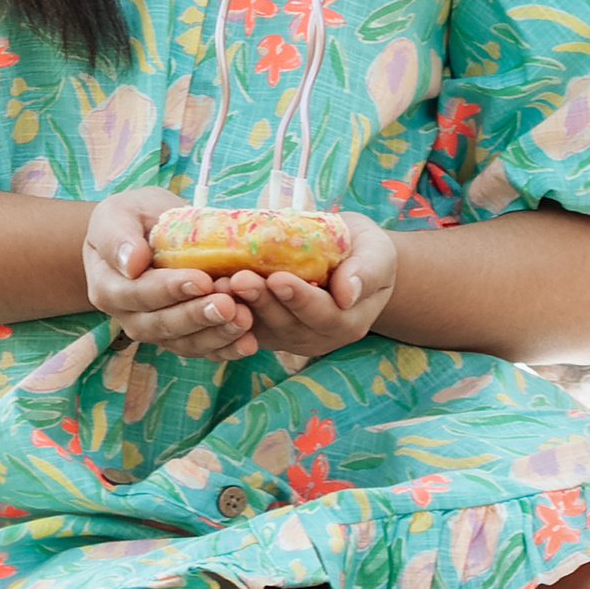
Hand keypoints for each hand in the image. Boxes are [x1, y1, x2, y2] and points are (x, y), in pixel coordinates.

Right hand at [83, 189, 276, 361]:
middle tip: (228, 305)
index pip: (138, 293)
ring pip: (184, 343)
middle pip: (162, 324)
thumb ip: (119, 236)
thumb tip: (132, 263)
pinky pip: (201, 350)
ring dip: (215, 335)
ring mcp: (155, 331)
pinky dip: (225, 349)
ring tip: (244, 320)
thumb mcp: (120, 213)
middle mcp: (128, 316)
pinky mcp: (180, 337)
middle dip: (197, 316)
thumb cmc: (133, 216)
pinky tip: (248, 342)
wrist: (143, 232)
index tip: (202, 280)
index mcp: (108, 286)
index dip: (170, 289)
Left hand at [215, 213, 396, 360]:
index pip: (324, 314)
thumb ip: (366, 271)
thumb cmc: (363, 251)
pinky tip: (212, 291)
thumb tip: (348, 294)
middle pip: (288, 325)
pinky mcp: (268, 331)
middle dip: (262, 303)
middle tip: (239, 279)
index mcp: (349, 320)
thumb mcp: (377, 253)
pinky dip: (229, 313)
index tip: (278, 278)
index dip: (300, 299)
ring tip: (220, 284)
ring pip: (263, 329)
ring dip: (240, 308)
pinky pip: (247, 328)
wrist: (347, 258)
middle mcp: (320, 336)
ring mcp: (292, 338)